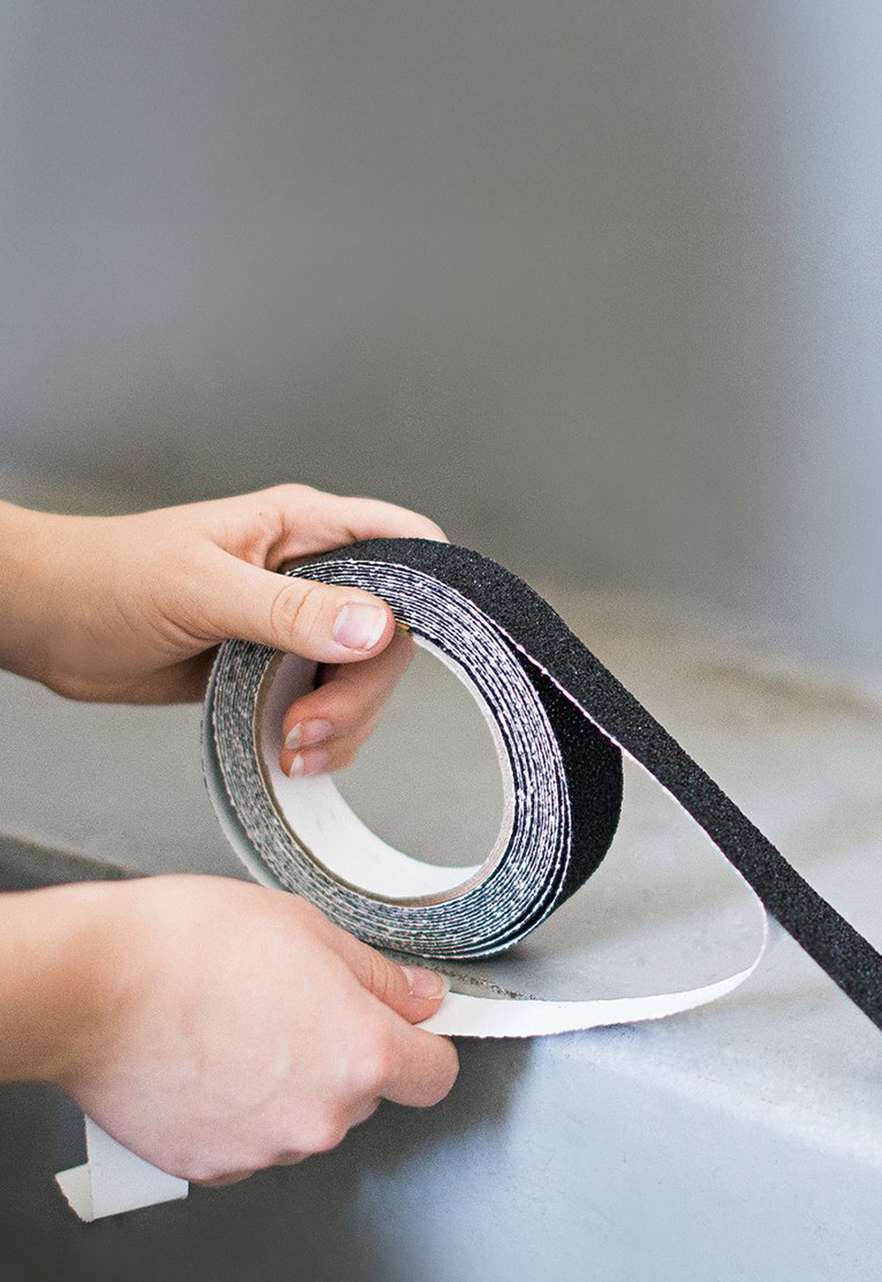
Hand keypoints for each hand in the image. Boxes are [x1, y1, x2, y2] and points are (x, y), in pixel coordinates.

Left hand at [0, 483, 446, 773]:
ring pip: (361, 683)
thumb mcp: (201, 591)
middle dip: (362, 694)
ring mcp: (294, 627)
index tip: (415, 648)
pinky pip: (324, 710)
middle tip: (311, 728)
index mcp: (302, 529)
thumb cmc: (105, 579)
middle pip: (390, 637)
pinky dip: (318, 741)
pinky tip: (283, 752)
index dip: (433, 594)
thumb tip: (376, 627)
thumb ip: (291, 611)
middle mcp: (310, 575)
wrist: (47, 624)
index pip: (406, 546)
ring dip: (340, 728)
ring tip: (288, 748)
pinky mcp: (272, 672)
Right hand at [43, 875, 457, 1183]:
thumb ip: (375, 975)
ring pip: (305, 1119)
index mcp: (360, 1054)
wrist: (87, 989)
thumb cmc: (183, 949)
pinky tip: (207, 1063)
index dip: (423, 1047)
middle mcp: (322, 1116)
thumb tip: (417, 997)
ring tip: (234, 1028)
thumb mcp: (304, 929)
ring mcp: (267, 1149)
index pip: (434, 1075)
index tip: (408, 1031)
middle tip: (289, 1006)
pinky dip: (238, 1111)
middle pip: (363, 1095)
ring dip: (286, 1085)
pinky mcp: (215, 1167)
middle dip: (340, 1056)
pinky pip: (250, 1140)